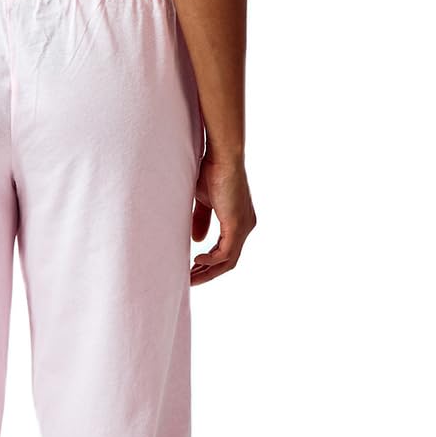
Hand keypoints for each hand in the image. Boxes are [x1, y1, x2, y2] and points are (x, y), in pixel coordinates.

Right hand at [190, 152, 254, 284]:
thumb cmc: (212, 171)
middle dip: (208, 273)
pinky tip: (196, 260)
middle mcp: (246, 227)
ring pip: (228, 261)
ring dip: (208, 271)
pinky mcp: (237, 226)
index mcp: (239, 220)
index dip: (210, 262)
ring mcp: (244, 227)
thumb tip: (197, 240)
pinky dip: (211, 260)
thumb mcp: (204, 200)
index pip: (226, 250)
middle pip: (229, 261)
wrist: (222, 156)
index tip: (192, 269)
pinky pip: (226, 253)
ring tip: (190, 278)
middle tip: (189, 281)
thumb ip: (201, 220)